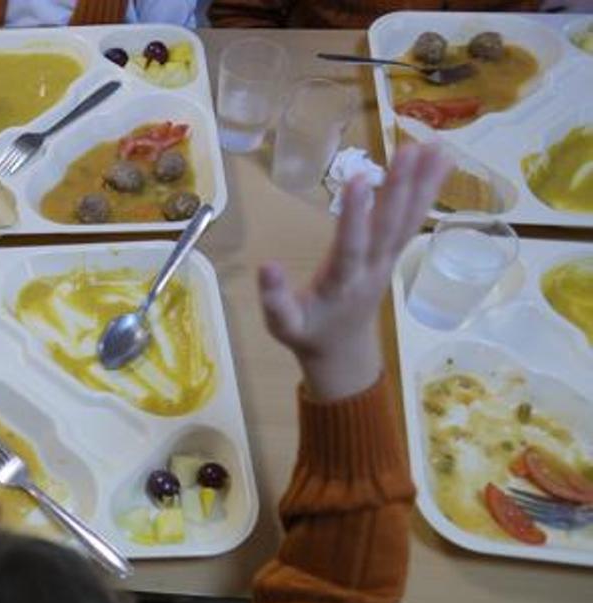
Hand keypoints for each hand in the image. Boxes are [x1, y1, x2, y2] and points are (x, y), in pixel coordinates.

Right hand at [258, 143, 450, 400]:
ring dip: (422, 183)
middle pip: (389, 227)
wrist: (343, 350)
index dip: (355, 216)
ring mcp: (387, 260)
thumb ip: (274, 299)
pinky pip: (413, 220)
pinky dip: (428, 191)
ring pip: (407, 220)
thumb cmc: (308, 332)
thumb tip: (266, 265)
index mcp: (342, 284)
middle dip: (399, 189)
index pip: (351, 247)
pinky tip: (442, 162)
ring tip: (435, 146)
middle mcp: (372, 268)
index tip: (358, 179)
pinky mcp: (393, 253)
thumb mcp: (282, 325)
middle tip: (410, 150)